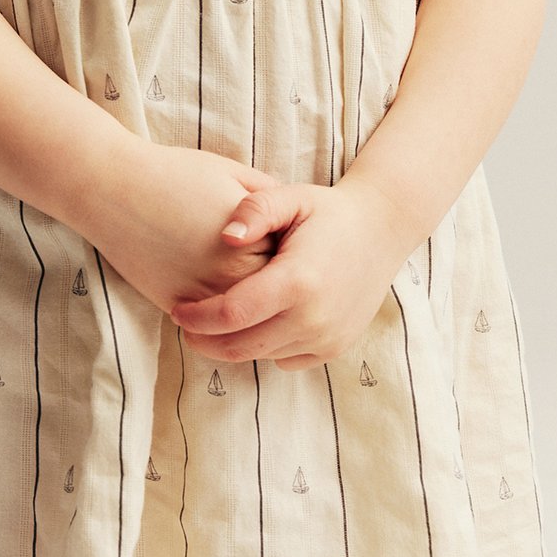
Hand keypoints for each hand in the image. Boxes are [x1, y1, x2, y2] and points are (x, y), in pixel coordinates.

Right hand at [87, 140, 283, 322]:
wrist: (113, 188)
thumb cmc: (176, 175)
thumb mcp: (236, 175)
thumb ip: (272, 202)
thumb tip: (294, 224)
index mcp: (252, 246)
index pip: (289, 263)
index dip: (284, 249)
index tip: (279, 237)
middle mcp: (230, 280)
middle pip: (269, 294)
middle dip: (270, 280)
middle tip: (260, 262)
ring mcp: (201, 299)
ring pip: (241, 314)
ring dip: (245, 299)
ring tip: (237, 274)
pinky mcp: (175, 307)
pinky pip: (210, 320)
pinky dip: (217, 310)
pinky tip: (211, 282)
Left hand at [168, 179, 414, 370]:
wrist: (380, 231)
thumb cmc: (327, 212)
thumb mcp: (290, 197)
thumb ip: (254, 210)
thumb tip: (225, 237)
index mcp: (298, 281)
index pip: (231, 315)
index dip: (197, 318)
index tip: (176, 310)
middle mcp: (314, 317)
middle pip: (240, 346)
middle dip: (205, 340)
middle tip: (185, 324)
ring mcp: (327, 337)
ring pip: (261, 355)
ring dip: (234, 342)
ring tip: (217, 319)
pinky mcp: (334, 347)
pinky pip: (285, 360)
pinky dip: (265, 347)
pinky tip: (256, 322)